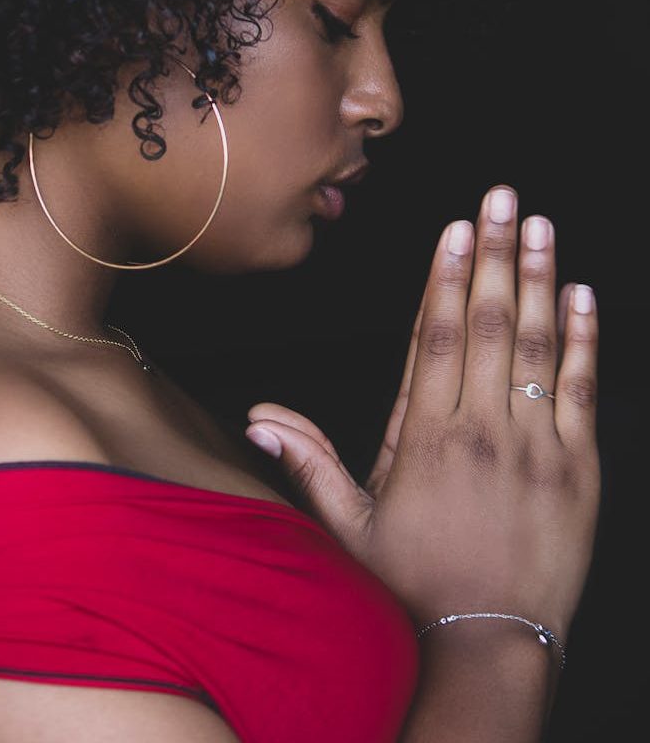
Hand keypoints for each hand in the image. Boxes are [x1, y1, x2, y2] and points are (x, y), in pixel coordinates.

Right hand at [245, 185, 599, 639]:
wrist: (484, 648)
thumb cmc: (411, 586)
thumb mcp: (349, 525)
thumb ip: (308, 461)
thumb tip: (258, 417)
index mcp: (426, 436)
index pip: (437, 336)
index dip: (447, 276)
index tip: (456, 228)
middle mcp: (480, 429)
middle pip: (488, 323)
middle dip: (495, 252)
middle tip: (502, 196)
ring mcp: (534, 447)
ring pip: (536, 345)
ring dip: (540, 279)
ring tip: (541, 226)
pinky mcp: (577, 471)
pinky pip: (581, 391)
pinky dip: (584, 341)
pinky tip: (585, 297)